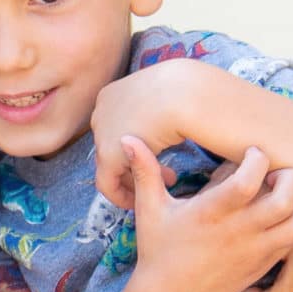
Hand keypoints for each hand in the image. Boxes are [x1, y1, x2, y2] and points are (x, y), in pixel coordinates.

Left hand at [92, 61, 199, 205]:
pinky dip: (122, 195)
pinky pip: (107, 184)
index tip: (159, 153)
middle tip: (168, 175)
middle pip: (113, 146)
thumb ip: (162, 106)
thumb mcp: (170, 94)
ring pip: (111, 165)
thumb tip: (170, 110)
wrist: (187, 93)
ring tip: (166, 182)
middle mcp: (102, 111)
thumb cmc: (191, 91)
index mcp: (113, 95)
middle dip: (138, 163)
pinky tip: (144, 200)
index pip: (117, 127)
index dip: (137, 145)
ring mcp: (101, 133)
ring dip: (136, 178)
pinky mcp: (108, 155)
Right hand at [114, 138, 292, 291]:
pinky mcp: (262, 266)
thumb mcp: (149, 209)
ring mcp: (254, 251)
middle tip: (278, 171)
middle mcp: (237, 232)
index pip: (248, 179)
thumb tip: (126, 138)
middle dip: (290, 177)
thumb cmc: (158, 248)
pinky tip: (281, 215)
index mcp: (210, 213)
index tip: (252, 152)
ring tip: (285, 193)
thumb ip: (145, 171)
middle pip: (285, 199)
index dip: (258, 159)